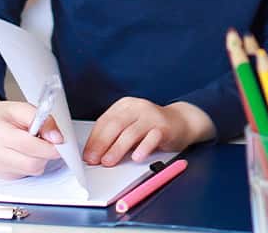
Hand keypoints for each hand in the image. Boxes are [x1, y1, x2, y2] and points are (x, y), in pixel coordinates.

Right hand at [0, 85, 63, 178]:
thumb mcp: (21, 108)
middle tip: (48, 141)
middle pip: (31, 164)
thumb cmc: (1, 116)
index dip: (49, 145)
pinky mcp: (3, 175)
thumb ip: (42, 120)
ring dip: (40, 159)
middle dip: (46, 154)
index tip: (60, 141)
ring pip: (31, 170)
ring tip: (34, 144)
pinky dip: (32, 163)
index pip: (28, 145)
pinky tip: (25, 152)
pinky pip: (26, 174)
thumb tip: (57, 137)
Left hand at [82, 97, 213, 166]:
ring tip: (108, 162)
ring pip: (131, 132)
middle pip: (115, 125)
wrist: (182, 122)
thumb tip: (95, 154)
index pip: (105, 121)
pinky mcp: (165, 126)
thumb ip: (115, 136)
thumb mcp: (130, 127)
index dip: (94, 139)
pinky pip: (152, 138)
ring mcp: (152, 116)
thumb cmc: (151, 127)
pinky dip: (143, 148)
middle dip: (102, 144)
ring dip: (117, 149)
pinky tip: (136, 158)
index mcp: (124, 105)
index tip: (86, 155)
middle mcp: (138, 107)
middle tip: (93, 160)